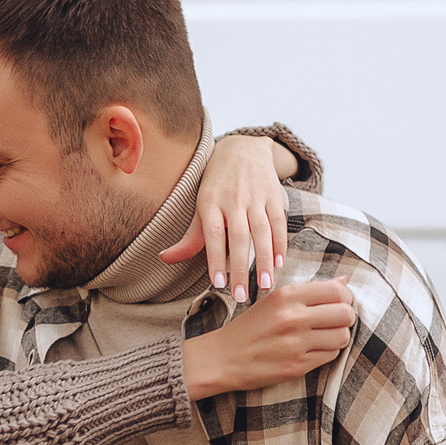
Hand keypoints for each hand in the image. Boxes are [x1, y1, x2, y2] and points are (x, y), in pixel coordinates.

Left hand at [161, 133, 295, 301]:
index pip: (212, 233)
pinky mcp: (274, 195)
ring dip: (264, 260)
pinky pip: (279, 222)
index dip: (215, 258)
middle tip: (241, 296)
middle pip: (238, 237)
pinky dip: (280, 243)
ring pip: (262, 231)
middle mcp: (233, 198)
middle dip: (241, 267)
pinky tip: (279, 263)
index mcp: (210, 202)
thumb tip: (164, 258)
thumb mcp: (201, 206)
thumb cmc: (217, 185)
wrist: (243, 148)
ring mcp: (255, 196)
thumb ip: (190, 236)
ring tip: (265, 285)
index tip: (218, 282)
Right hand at [180, 279, 355, 397]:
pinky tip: (313, 349)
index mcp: (287, 296)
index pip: (337, 291)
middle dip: (345, 317)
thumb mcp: (274, 300)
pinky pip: (331, 355)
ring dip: (338, 336)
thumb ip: (309, 291)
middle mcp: (293, 318)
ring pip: (342, 336)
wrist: (223, 358)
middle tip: (335, 320)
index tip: (339, 302)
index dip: (345, 297)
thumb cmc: (250, 327)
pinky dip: (328, 351)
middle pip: (345, 314)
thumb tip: (345, 282)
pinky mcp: (297, 365)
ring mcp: (296, 343)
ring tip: (324, 336)